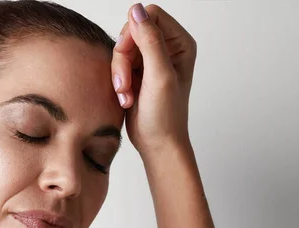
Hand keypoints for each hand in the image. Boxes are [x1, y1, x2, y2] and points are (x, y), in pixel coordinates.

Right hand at [111, 3, 196, 155]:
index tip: (129, 57)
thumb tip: (136, 10)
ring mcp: (150, 60)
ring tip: (126, 96)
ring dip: (119, 74)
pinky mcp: (137, 72)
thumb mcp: (159, 76)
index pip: (150, 16)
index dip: (133, 33)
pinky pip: (117, 64)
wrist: (157, 143)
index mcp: (180, 44)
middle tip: (125, 84)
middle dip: (123, 59)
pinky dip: (118, 81)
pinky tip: (126, 98)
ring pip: (121, 49)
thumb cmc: (166, 116)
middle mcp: (166, 48)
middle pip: (131, 31)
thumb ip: (150, 41)